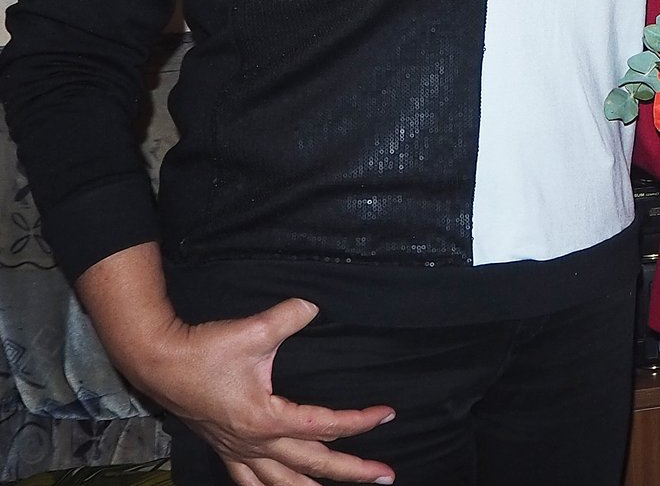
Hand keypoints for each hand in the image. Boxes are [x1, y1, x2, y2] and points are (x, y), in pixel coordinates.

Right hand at [77, 250, 394, 485]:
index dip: (360, 421)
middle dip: (352, 472)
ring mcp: (237, 450)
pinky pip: (249, 481)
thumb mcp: (252, 331)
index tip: (388, 414)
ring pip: (280, 483)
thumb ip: (289, 317)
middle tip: (386, 477)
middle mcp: (254, 442)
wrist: (158, 362)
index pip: (324, 425)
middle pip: (312, 464)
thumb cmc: (204, 349)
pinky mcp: (225, 448)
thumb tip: (315, 305)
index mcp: (265, 419)